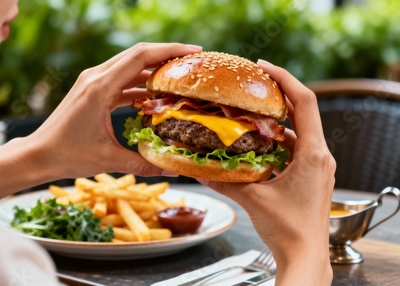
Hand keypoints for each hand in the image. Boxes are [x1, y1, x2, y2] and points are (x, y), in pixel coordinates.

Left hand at [28, 42, 201, 179]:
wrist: (39, 154)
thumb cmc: (68, 155)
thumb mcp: (109, 160)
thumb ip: (144, 164)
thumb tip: (173, 169)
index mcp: (100, 87)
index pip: (140, 57)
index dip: (169, 50)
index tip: (194, 52)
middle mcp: (95, 77)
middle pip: (137, 54)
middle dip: (166, 54)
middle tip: (192, 62)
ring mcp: (92, 81)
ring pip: (129, 65)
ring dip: (153, 69)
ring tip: (177, 77)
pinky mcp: (91, 89)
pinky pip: (120, 79)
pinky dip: (139, 83)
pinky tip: (154, 95)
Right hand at [198, 60, 334, 284]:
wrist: (305, 256)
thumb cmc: (288, 230)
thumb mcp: (253, 199)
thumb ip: (225, 181)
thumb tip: (198, 169)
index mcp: (313, 154)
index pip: (306, 103)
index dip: (285, 79)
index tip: (264, 68)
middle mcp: (320, 155)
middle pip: (303, 112)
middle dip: (278, 95)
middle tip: (253, 84)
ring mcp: (317, 166)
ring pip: (297, 131)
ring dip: (275, 120)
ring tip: (248, 113)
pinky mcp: (311, 176)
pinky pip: (295, 148)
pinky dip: (276, 141)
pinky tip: (255, 144)